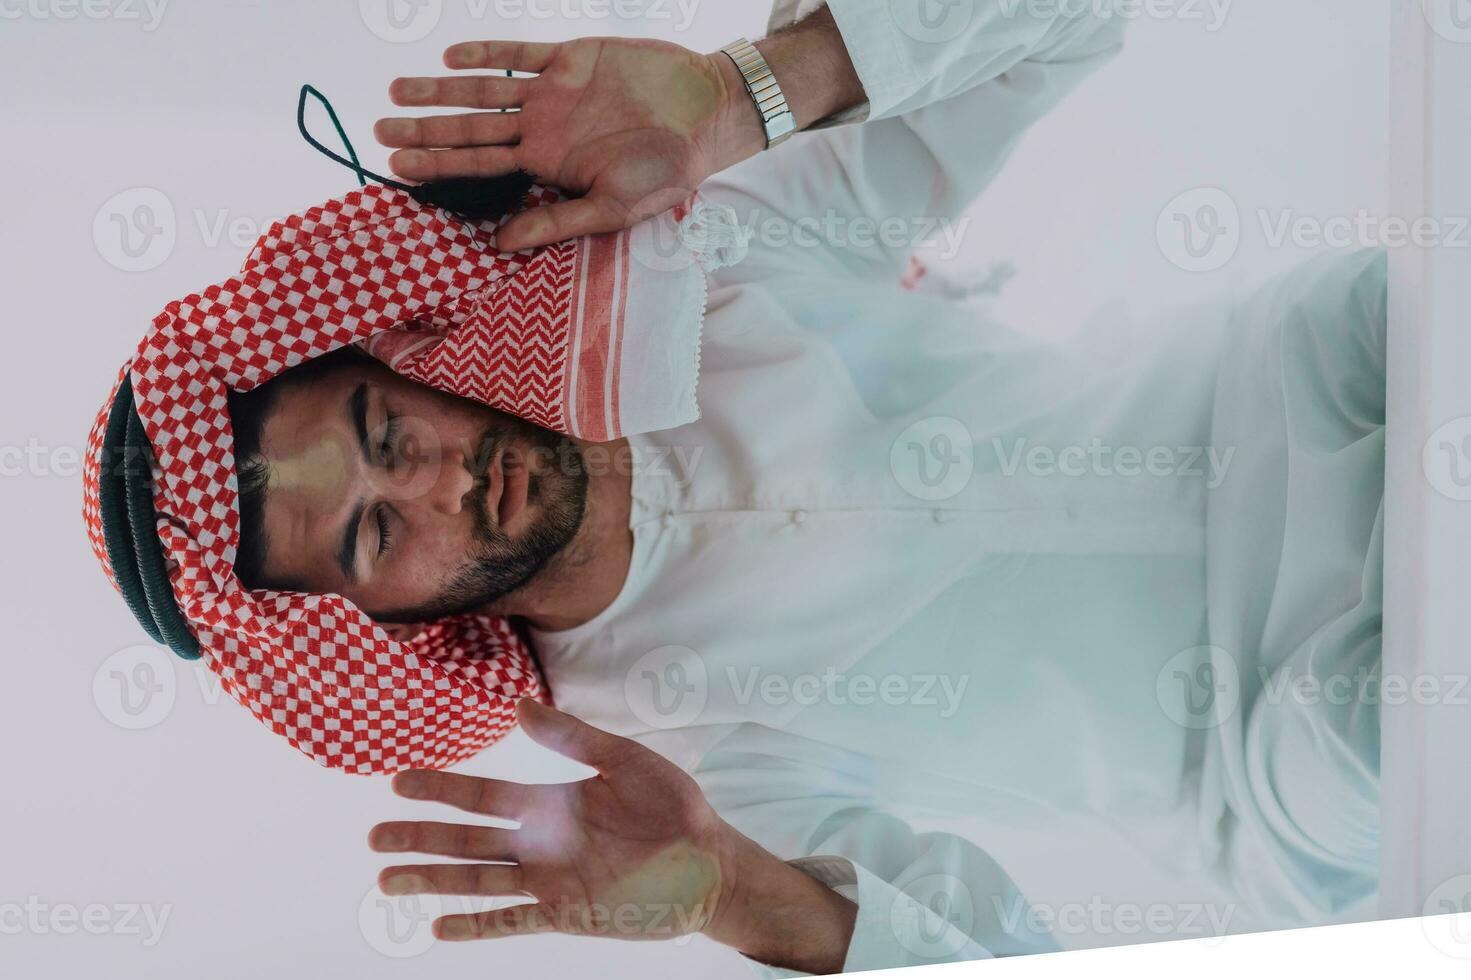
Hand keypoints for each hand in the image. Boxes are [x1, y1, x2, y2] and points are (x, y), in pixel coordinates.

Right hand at [369, 700, 854, 970]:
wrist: (711, 863)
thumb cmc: (674, 809)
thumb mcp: (625, 760)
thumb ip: (572, 737)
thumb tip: (519, 704)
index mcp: (552, 802)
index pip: (485, 795)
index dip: (442, 789)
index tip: (399, 781)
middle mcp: (543, 843)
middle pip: (469, 841)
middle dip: (421, 838)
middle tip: (373, 836)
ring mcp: (551, 881)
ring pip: (478, 880)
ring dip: (434, 879)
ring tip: (387, 879)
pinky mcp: (568, 914)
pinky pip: (513, 922)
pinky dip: (477, 925)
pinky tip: (438, 926)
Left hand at [375, 39, 766, 249]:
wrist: (704, 114)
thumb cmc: (667, 171)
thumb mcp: (612, 209)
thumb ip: (555, 221)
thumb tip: (499, 244)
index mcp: (547, 166)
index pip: (480, 168)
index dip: (438, 166)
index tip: (396, 168)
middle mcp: (541, 129)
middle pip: (470, 129)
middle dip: (424, 130)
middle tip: (379, 130)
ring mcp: (552, 92)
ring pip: (483, 91)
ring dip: (440, 91)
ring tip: (396, 91)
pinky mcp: (569, 58)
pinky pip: (519, 53)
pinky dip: (488, 54)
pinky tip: (452, 57)